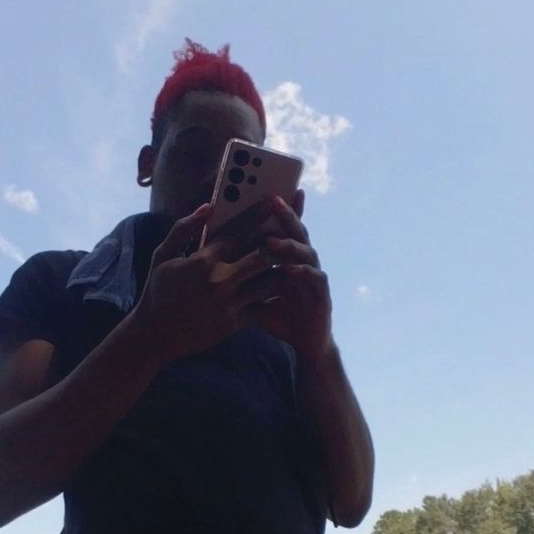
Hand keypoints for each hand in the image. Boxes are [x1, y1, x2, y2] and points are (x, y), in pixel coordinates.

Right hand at [132, 203, 284, 363]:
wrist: (154, 335)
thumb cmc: (157, 291)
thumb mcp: (162, 256)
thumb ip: (183, 229)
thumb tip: (207, 207)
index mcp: (204, 260)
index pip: (238, 232)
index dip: (257, 216)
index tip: (272, 204)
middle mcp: (220, 280)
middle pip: (262, 256)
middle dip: (279, 243)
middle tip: (291, 233)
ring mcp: (229, 303)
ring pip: (268, 282)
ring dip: (281, 271)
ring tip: (294, 261)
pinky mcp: (233, 324)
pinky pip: (262, 308)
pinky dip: (273, 299)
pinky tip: (283, 291)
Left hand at [251, 190, 334, 364]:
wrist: (305, 342)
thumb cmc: (278, 315)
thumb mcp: (256, 292)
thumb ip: (243, 273)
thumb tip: (212, 259)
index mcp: (287, 257)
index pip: (281, 227)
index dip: (277, 209)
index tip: (264, 190)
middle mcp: (302, 260)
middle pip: (295, 231)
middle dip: (286, 215)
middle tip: (272, 201)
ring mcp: (313, 274)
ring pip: (305, 250)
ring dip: (289, 244)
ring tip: (271, 240)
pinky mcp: (321, 292)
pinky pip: (314, 277)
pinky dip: (302, 272)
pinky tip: (290, 269)